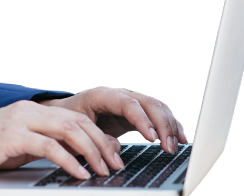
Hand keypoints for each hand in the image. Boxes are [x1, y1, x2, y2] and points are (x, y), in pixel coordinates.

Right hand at [0, 99, 124, 179]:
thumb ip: (46, 145)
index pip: (75, 117)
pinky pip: (49, 146)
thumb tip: (78, 155)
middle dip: (102, 143)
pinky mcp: (11, 136)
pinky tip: (78, 173)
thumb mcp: (20, 146)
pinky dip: (69, 160)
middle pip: (77, 121)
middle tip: (116, 163)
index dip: (99, 135)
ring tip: (102, 170)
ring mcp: (20, 121)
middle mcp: (28, 110)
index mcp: (31, 110)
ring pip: (68, 130)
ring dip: (91, 152)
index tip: (114, 154)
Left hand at [39, 86, 187, 154]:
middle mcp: (118, 94)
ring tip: (174, 146)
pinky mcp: (136, 111)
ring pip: (156, 106)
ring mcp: (128, 100)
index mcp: (101, 95)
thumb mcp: (76, 129)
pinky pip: (158, 113)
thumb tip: (115, 149)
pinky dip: (170, 124)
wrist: (64, 113)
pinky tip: (179, 138)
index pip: (127, 103)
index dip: (142, 119)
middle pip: (147, 102)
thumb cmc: (68, 120)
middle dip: (161, 124)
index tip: (152, 138)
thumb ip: (96, 137)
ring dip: (169, 125)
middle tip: (168, 147)